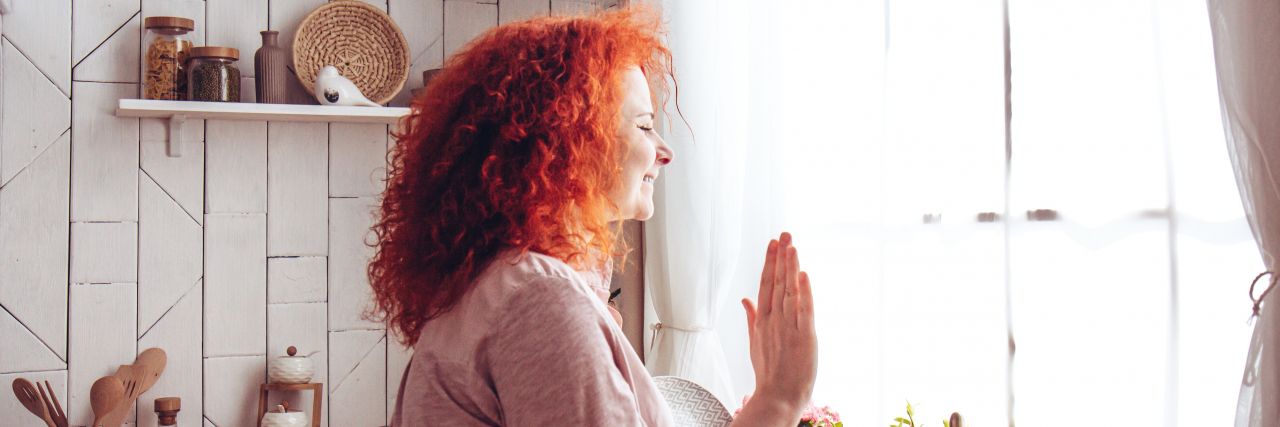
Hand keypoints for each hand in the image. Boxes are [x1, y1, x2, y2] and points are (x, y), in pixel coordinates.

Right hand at [733, 232, 817, 425]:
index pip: (765, 285)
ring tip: (792, 245)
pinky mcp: (804, 337)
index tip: (773, 243)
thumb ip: (751, 318)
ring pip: (789, 292)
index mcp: (762, 321)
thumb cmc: (769, 372)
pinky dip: (803, 293)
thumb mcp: (756, 342)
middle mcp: (773, 321)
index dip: (770, 263)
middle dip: (780, 257)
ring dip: (791, 267)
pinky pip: (804, 311)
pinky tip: (803, 275)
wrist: (777, 397)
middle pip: (776, 283)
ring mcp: (788, 328)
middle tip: (784, 234)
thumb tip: (745, 299)